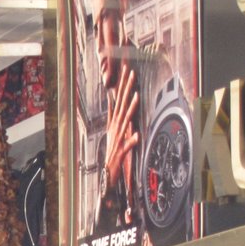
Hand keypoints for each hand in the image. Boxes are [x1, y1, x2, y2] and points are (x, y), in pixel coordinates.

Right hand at [104, 68, 139, 212]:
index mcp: (115, 123)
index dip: (123, 85)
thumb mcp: (113, 131)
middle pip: (121, 105)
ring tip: (136, 97)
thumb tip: (112, 101)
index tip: (127, 70)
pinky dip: (132, 140)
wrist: (107, 175)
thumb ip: (114, 116)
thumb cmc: (112, 153)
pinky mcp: (121, 152)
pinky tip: (137, 134)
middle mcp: (116, 129)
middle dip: (126, 90)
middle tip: (131, 74)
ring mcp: (118, 139)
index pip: (119, 100)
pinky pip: (128, 145)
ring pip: (125, 121)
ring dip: (130, 109)